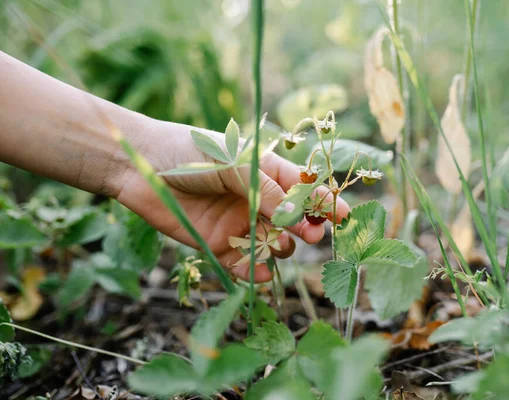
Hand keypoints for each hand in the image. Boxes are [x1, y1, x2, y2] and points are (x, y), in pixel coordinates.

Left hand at [114, 119, 349, 281]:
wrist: (141, 167)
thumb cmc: (190, 153)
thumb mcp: (233, 164)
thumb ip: (266, 191)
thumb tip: (297, 214)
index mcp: (264, 173)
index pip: (302, 189)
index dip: (324, 202)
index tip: (344, 216)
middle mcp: (255, 200)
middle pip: (292, 221)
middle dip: (307, 228)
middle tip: (312, 235)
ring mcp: (239, 223)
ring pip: (273, 244)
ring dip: (281, 248)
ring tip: (279, 245)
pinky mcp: (218, 245)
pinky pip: (243, 263)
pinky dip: (253, 270)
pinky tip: (258, 271)